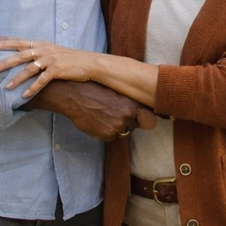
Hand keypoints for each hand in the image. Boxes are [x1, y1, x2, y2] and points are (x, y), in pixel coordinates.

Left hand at [0, 38, 95, 97]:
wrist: (89, 63)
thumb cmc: (69, 59)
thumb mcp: (53, 51)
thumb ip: (39, 52)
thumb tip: (24, 56)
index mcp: (41, 44)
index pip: (19, 41)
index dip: (5, 41)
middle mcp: (44, 50)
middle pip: (20, 54)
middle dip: (5, 61)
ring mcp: (50, 60)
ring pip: (29, 69)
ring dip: (17, 79)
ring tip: (6, 87)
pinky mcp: (57, 70)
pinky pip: (42, 80)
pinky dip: (32, 88)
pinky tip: (25, 96)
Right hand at [28, 80, 157, 141]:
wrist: (74, 94)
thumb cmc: (95, 89)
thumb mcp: (117, 91)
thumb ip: (130, 102)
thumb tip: (141, 110)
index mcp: (133, 104)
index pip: (150, 120)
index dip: (146, 121)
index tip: (145, 120)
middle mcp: (127, 117)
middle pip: (134, 126)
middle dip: (127, 122)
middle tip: (113, 112)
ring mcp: (116, 128)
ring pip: (121, 132)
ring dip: (115, 127)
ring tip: (102, 114)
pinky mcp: (105, 135)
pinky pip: (110, 137)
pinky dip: (104, 131)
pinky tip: (96, 120)